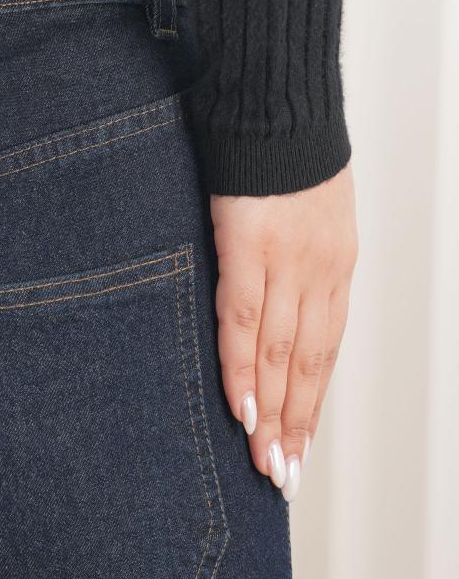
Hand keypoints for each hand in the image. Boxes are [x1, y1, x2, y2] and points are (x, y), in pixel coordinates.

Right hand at [210, 162, 357, 500]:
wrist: (277, 102)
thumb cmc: (287, 157)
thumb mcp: (310, 215)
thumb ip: (299, 263)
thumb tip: (279, 305)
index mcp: (334, 268)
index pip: (323, 351)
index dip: (311, 402)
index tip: (299, 445)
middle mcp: (319, 274)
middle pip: (307, 364)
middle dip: (296, 425)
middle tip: (282, 475)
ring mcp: (287, 263)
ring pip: (280, 354)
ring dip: (274, 413)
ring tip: (266, 460)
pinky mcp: (250, 247)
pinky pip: (245, 320)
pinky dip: (244, 368)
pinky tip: (243, 407)